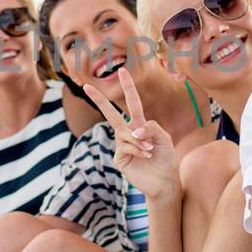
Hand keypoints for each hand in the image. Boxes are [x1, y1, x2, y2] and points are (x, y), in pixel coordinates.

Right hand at [81, 68, 177, 202]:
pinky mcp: (119, 157)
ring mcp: (121, 145)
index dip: (127, 86)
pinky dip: (137, 148)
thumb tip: (134, 129)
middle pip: (110, 113)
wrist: (164, 181)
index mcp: (140, 124)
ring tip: (150, 149)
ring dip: (140, 140)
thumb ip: (152, 127)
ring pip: (125, 133)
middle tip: (85, 85)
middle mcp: (128, 132)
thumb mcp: (164, 138)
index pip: (132, 102)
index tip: (122, 70)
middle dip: (98, 99)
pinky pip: (126, 146)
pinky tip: (146, 155)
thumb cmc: (165, 158)